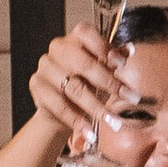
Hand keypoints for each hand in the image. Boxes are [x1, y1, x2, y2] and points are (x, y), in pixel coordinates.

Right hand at [30, 26, 121, 155]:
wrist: (61, 107)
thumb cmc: (86, 82)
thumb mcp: (103, 70)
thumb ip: (114, 60)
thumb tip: (130, 49)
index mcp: (75, 38)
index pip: (86, 34)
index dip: (104, 47)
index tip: (122, 64)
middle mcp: (58, 49)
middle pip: (83, 63)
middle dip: (109, 82)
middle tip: (130, 98)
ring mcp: (46, 67)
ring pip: (74, 88)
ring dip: (96, 107)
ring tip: (114, 122)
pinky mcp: (37, 86)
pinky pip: (59, 106)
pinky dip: (77, 121)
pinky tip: (91, 132)